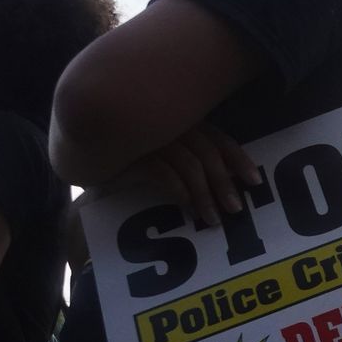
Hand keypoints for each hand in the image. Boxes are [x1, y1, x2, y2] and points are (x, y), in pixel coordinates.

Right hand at [138, 124, 260, 227]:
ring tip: (211, 219)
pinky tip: (186, 207)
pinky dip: (178, 190)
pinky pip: (163, 171)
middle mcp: (169, 125)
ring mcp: (149, 137)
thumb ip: (195, 161)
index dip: (239, 159)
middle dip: (225, 183)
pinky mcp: (129, 153)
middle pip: (208, 153)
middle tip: (236, 210)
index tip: (254, 182)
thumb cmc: (134, 163)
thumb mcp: (170, 158)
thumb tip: (232, 184)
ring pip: (189, 164)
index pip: (219, 138)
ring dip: (204, 194)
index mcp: (183, 122)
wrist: (87, 162)